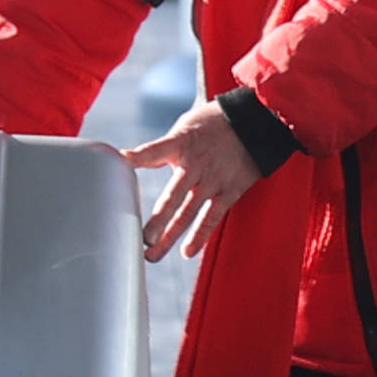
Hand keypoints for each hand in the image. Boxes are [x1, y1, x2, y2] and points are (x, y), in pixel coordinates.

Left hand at [124, 98, 271, 260]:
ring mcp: (213, 180)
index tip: (121, 162)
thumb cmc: (212, 125)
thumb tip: (133, 160)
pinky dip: (200, 236)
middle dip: (157, 220)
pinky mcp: (230, 191)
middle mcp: (196, 165)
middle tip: (144, 239)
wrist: (255, 122)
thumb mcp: (185, 127)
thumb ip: (163, 148)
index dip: (138, 157)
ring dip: (170, 235)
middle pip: (173, 196)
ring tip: (154, 253)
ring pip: (189, 213)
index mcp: (181, 144)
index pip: (155, 151)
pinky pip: (213, 217)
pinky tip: (187, 252)